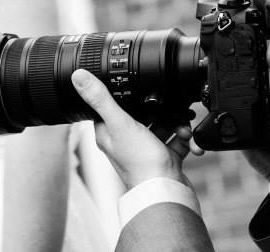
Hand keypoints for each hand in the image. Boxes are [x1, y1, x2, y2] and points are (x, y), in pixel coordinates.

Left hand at [71, 69, 192, 188]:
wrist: (166, 193)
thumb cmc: (140, 164)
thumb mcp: (120, 123)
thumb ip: (101, 98)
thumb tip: (78, 76)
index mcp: (109, 132)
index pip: (115, 104)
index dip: (131, 96)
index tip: (145, 90)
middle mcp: (125, 140)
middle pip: (145, 113)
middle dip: (162, 110)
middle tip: (171, 112)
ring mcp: (145, 149)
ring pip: (164, 125)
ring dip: (178, 124)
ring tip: (183, 130)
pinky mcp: (163, 157)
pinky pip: (176, 140)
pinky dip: (186, 139)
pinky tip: (191, 143)